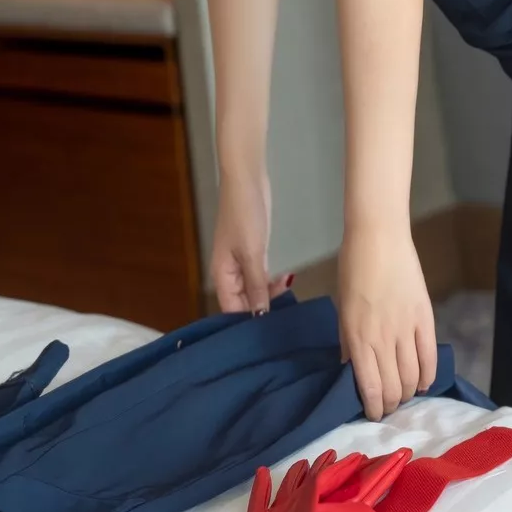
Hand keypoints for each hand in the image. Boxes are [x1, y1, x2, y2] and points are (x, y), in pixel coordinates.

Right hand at [210, 171, 291, 313]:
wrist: (246, 180)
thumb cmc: (244, 216)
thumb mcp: (252, 253)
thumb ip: (256, 285)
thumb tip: (259, 315)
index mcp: (222, 275)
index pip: (231, 309)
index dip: (248, 321)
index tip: (269, 331)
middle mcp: (229, 272)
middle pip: (243, 302)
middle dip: (262, 309)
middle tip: (286, 316)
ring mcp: (241, 261)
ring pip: (254, 288)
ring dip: (269, 294)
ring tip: (289, 298)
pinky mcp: (253, 251)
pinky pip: (260, 274)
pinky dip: (271, 280)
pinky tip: (286, 281)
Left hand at [337, 221, 436, 419]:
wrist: (378, 238)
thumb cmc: (352, 270)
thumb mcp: (342, 310)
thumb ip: (348, 342)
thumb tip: (351, 369)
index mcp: (357, 338)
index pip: (370, 386)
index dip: (374, 407)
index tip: (373, 414)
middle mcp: (382, 339)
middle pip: (393, 386)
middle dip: (391, 403)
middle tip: (389, 407)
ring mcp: (406, 329)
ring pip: (412, 376)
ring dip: (408, 392)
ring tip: (404, 397)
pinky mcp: (424, 318)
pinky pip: (429, 356)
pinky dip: (428, 375)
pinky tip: (424, 384)